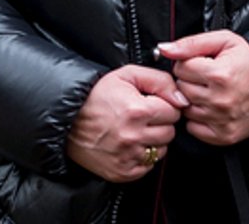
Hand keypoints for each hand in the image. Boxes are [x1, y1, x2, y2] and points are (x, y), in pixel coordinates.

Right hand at [65, 65, 186, 182]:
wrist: (66, 119)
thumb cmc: (96, 95)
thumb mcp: (127, 75)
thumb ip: (160, 81)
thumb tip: (182, 99)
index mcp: (137, 111)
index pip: (174, 112)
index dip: (164, 106)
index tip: (152, 104)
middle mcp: (133, 137)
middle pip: (170, 133)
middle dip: (160, 123)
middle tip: (143, 117)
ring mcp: (127, 157)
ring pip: (161, 151)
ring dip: (153, 141)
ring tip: (135, 130)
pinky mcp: (121, 172)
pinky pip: (147, 167)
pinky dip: (142, 157)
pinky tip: (129, 144)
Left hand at [157, 30, 248, 145]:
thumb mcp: (224, 41)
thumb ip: (191, 43)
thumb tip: (164, 49)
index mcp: (219, 74)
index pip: (180, 68)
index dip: (189, 63)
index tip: (202, 63)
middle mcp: (220, 100)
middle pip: (181, 89)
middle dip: (189, 80)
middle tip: (206, 77)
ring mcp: (222, 120)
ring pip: (185, 109)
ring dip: (193, 100)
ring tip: (210, 91)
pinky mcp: (224, 135)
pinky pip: (193, 128)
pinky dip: (198, 118)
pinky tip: (211, 107)